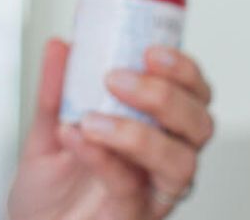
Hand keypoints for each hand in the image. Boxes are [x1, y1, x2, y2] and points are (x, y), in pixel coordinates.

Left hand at [7, 39, 215, 219]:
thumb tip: (58, 46)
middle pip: (200, 125)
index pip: (194, 95)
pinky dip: (102, 157)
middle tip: (118, 79)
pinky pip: (130, 186)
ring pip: (181, 162)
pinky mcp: (134, 216)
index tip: (151, 51)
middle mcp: (164, 160)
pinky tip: (77, 137)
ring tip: (92, 119)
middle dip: (165, 96)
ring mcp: (153, 192)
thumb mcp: (49, 129)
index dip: (184, 71)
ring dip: (138, 132)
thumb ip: (56, 90)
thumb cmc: (50, 190)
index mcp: (157, 129)